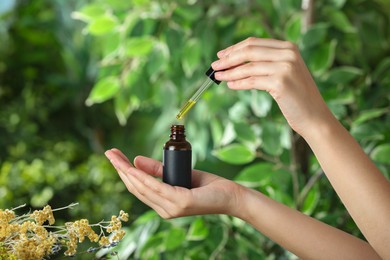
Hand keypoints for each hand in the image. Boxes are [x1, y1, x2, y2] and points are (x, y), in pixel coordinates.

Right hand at [104, 148, 244, 218]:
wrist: (231, 195)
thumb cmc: (207, 186)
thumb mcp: (178, 173)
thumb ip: (158, 169)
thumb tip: (137, 160)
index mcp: (163, 204)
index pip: (138, 188)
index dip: (124, 172)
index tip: (113, 156)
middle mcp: (164, 209)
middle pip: (136, 188)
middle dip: (120, 169)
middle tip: (108, 153)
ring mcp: (171, 208)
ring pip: (143, 188)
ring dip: (127, 171)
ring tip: (115, 157)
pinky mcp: (180, 202)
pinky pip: (157, 188)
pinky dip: (143, 177)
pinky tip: (133, 168)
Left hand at [212, 37, 334, 137]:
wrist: (314, 117)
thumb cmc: (296, 97)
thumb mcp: (283, 74)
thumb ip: (266, 64)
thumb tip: (234, 62)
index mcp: (288, 47)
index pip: (254, 43)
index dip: (235, 48)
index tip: (221, 55)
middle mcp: (288, 54)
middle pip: (249, 51)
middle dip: (228, 58)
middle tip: (214, 66)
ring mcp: (285, 67)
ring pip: (248, 67)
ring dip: (229, 72)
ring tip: (218, 77)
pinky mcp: (280, 83)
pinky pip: (251, 81)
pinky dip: (238, 83)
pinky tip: (229, 85)